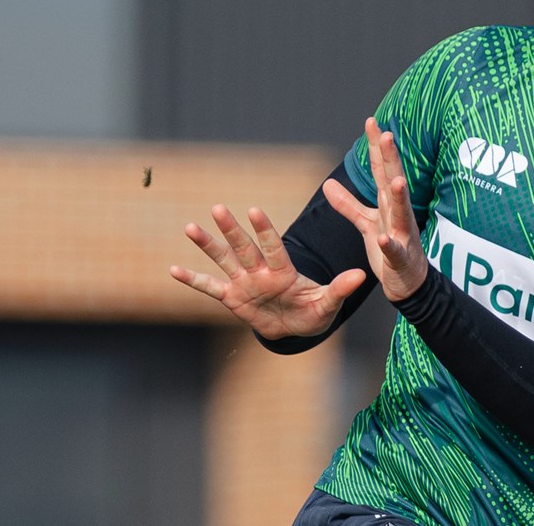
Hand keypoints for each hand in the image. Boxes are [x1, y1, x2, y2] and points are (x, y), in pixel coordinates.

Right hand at [169, 204, 366, 339]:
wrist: (297, 326)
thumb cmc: (314, 312)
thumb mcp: (328, 303)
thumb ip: (339, 289)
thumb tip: (360, 276)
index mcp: (283, 271)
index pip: (273, 247)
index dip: (264, 230)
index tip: (255, 210)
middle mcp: (260, 272)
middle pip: (244, 247)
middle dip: (231, 230)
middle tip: (218, 207)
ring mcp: (245, 283)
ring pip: (224, 260)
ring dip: (207, 245)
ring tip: (190, 227)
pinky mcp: (233, 298)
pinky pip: (210, 288)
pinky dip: (193, 280)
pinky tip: (173, 269)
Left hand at [322, 117, 428, 301]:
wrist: (407, 282)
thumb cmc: (390, 249)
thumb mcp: (366, 223)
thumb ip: (348, 204)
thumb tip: (327, 184)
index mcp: (388, 204)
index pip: (381, 170)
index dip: (376, 147)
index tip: (372, 122)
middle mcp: (398, 214)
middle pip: (393, 181)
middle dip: (391, 159)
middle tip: (387, 134)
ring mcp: (402, 235)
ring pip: (401, 212)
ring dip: (399, 196)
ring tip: (395, 180)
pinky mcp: (400, 258)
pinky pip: (393, 250)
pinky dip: (389, 244)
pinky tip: (383, 237)